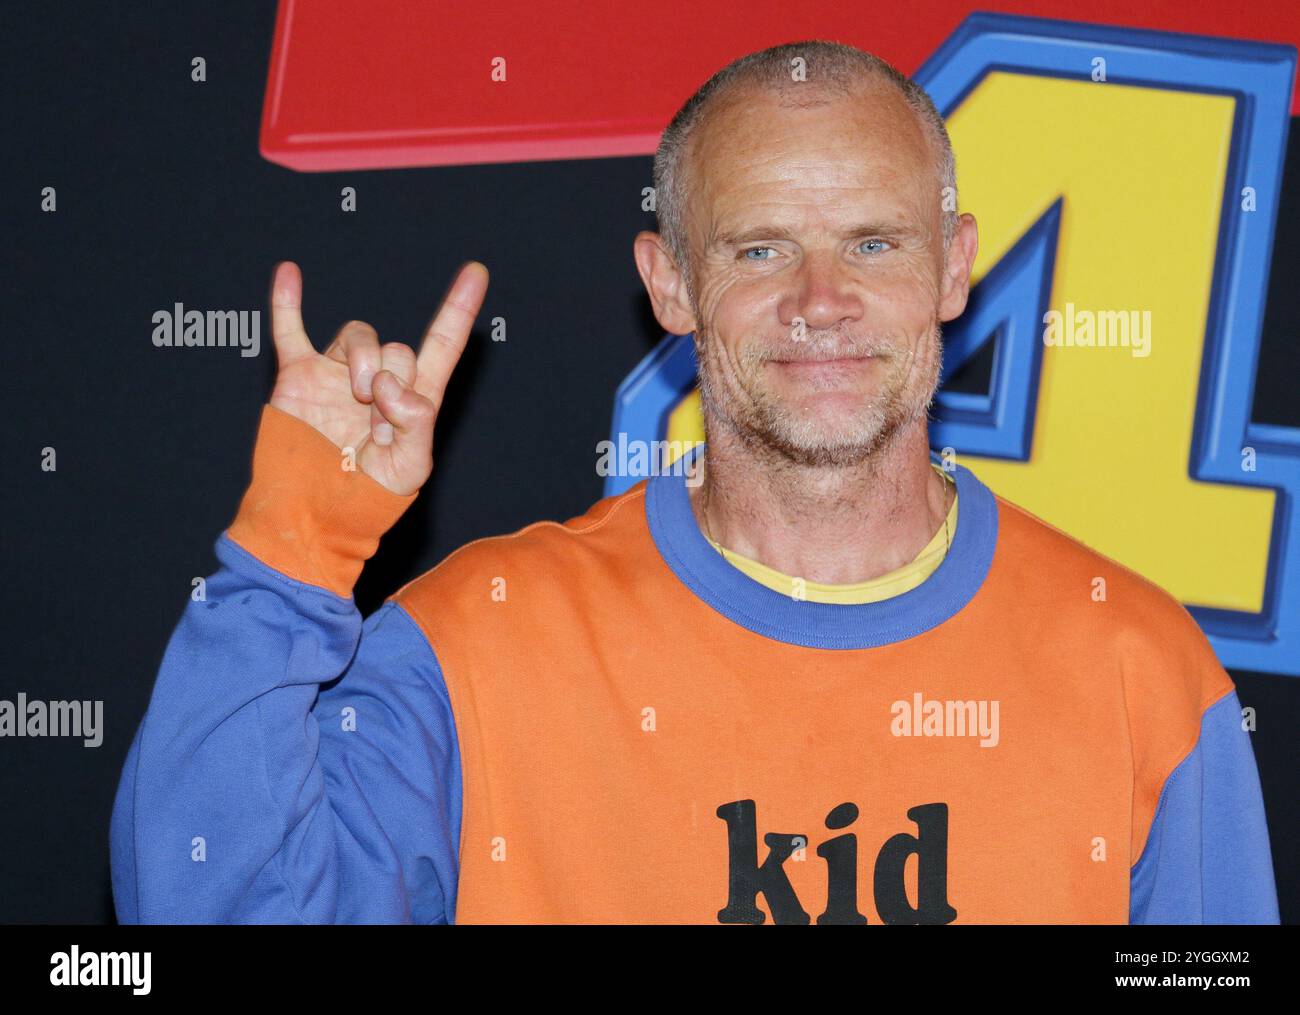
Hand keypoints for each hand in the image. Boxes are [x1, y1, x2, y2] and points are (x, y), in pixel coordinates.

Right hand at [266, 260, 488, 494]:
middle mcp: (378, 380)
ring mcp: (338, 374)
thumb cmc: (367, 497)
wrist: (314, 511)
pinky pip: (291, 330)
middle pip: (397, 347)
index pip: (442, 346)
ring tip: (356, 400)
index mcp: (413, 399)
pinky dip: (287, 302)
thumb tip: (389, 385)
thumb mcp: (410, 468)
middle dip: (392, 379)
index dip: (459, 309)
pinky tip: (288, 273)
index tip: (477, 272)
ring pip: (359, 335)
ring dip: (362, 361)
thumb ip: (416, 423)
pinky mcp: (299, 376)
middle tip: (378, 424)